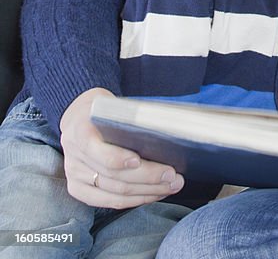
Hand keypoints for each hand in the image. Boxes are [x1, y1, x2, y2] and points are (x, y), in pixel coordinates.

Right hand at [59, 87, 184, 208]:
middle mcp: (74, 156)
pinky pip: (110, 201)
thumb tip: (163, 136)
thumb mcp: (111, 107)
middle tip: (172, 175)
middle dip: (147, 177)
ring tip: (170, 185)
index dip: (118, 159)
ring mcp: (74, 175)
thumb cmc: (104, 111)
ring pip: (115, 192)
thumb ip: (128, 122)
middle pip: (112, 175)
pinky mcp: (78, 190)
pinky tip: (153, 194)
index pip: (97, 150)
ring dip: (147, 191)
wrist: (79, 118)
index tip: (139, 161)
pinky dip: (135, 199)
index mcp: (79, 130)